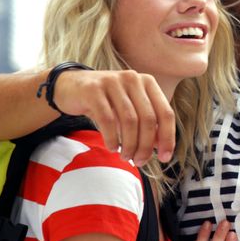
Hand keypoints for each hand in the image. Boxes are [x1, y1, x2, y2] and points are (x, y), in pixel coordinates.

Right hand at [51, 69, 174, 164]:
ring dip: (129, 145)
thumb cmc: (106, 102)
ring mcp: (112, 82)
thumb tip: (162, 146)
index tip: (165, 158)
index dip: (168, 138)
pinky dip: (112, 138)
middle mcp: (132, 78)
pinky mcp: (93, 90)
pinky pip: (108, 120)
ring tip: (125, 156)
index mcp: (147, 82)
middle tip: (140, 161)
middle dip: (146, 146)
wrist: (71, 87)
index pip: (165, 113)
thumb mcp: (130, 109)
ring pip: (129, 121)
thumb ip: (147, 123)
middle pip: (148, 119)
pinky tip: (112, 147)